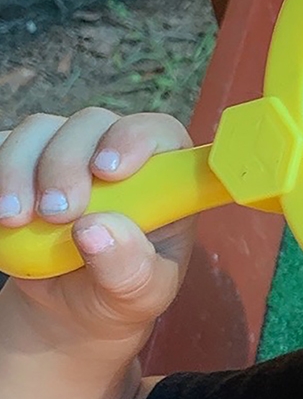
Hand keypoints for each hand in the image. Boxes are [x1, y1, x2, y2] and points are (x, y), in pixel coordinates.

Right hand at [0, 108, 193, 348]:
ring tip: (14, 219)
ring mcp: (67, 152)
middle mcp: (115, 153)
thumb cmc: (121, 290)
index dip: (134, 138)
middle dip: (66, 163)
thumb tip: (95, 230)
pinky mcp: (23, 163)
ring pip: (40, 129)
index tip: (106, 172)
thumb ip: (129, 266)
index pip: (159, 131)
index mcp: (161, 178)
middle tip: (56, 213)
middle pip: (91, 124)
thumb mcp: (139, 293)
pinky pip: (1, 145)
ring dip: (18, 168)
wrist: (73, 304)